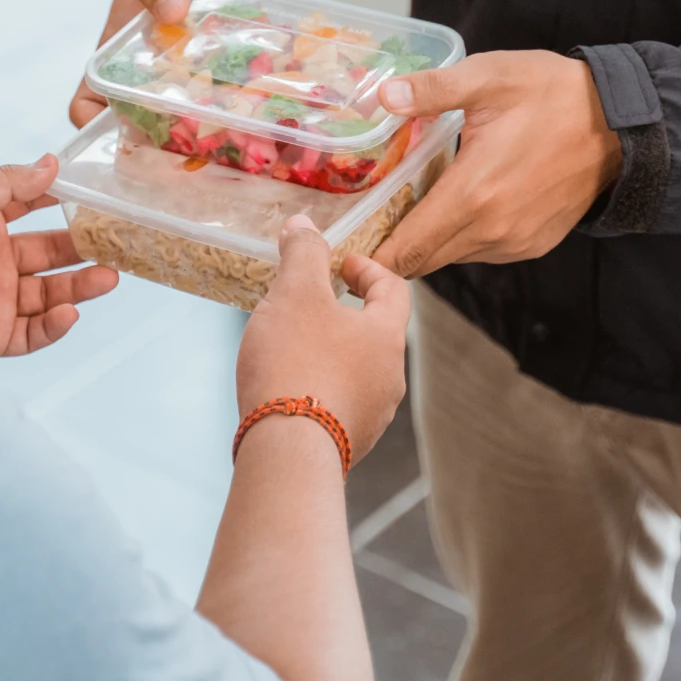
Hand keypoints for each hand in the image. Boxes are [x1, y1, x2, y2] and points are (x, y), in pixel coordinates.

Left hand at [0, 158, 117, 365]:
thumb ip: (6, 183)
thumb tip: (49, 163)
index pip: (31, 204)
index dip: (62, 197)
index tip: (96, 190)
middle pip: (51, 251)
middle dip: (83, 245)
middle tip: (117, 239)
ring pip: (52, 291)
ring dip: (81, 285)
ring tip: (109, 276)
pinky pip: (36, 331)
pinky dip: (57, 325)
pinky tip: (71, 312)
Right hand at [70, 0, 255, 126]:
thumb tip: (169, 10)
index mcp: (119, 50)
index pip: (89, 101)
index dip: (93, 126)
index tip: (119, 137)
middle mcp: (152, 69)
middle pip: (143, 122)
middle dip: (160, 142)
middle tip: (189, 151)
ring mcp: (191, 71)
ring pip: (191, 116)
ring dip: (209, 129)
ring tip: (234, 140)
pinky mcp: (225, 66)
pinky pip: (233, 93)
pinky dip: (248, 102)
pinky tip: (270, 110)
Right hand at [236, 218, 409, 464]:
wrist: (286, 454)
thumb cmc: (296, 364)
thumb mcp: (296, 293)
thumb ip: (303, 253)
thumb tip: (304, 226)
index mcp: (387, 336)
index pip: (394, 288)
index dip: (367, 269)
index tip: (338, 264)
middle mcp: (390, 378)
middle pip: (375, 331)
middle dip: (343, 312)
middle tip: (308, 302)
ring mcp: (372, 416)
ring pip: (356, 370)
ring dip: (330, 351)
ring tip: (291, 343)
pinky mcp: (348, 445)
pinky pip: (338, 403)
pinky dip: (319, 386)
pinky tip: (287, 386)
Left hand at [372, 51, 621, 277]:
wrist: (623, 124)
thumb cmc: (552, 95)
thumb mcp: (487, 78)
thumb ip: (430, 90)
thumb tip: (383, 96)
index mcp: (473, 194)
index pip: (406, 248)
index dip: (369, 256)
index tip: (341, 249)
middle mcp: (492, 231)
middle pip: (422, 260)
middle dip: (389, 249)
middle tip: (361, 223)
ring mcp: (514, 243)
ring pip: (451, 255)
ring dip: (426, 240)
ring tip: (405, 205)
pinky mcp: (531, 244)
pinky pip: (480, 251)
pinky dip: (459, 236)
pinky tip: (454, 203)